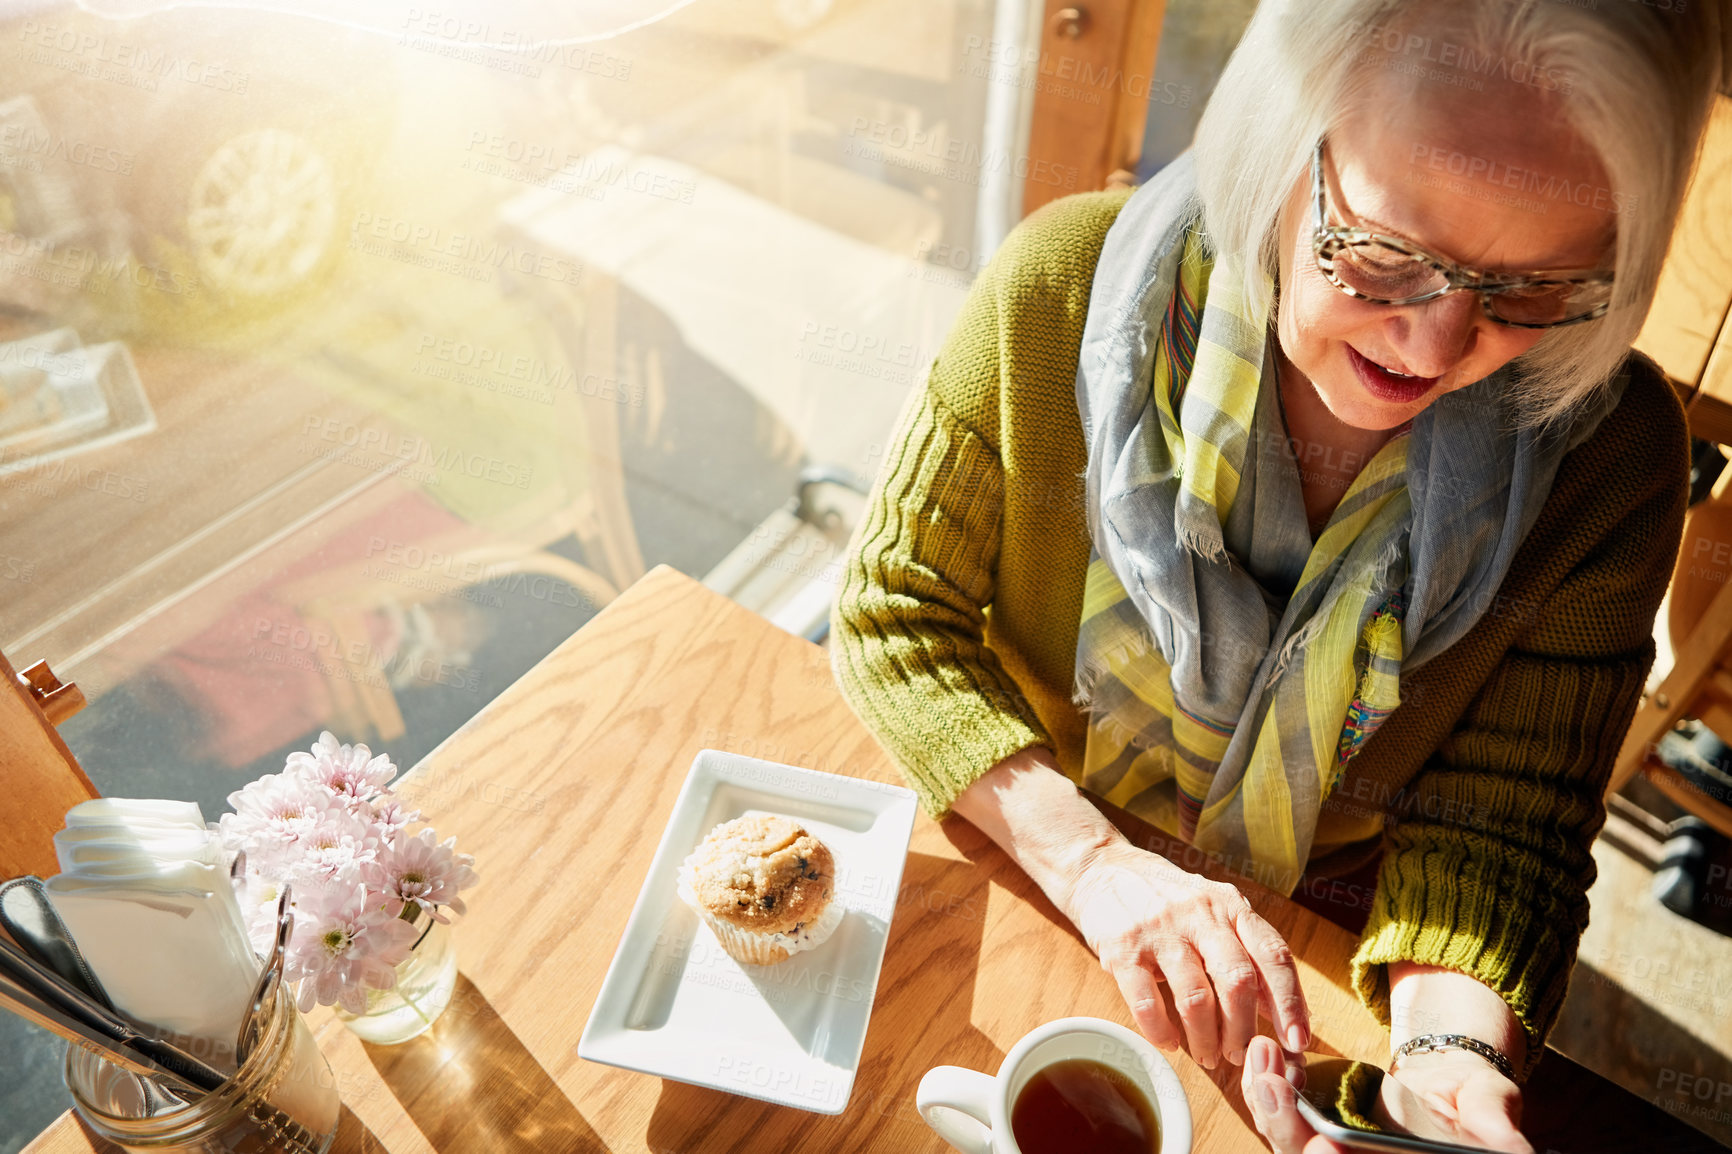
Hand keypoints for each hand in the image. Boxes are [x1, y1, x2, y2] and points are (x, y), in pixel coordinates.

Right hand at [1061, 841, 1309, 1068]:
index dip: (1291, 1003)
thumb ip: (1246, 952)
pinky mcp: (1123, 949)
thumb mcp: (1213, 911)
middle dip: (1243, 1030)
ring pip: (1195, 998)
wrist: (1101, 870)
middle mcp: (1200, 914)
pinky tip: (1168, 1042)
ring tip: (1208, 1056)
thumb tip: (1281, 1008)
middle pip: (1237, 981)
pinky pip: (1147, 1003)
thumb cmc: (1167, 899)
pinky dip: (1161, 1032)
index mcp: (1230, 906)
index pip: (1273, 955)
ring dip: (1205, 1038)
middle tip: (1240, 1055)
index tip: (1297, 1042)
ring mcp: (1160, 931)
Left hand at [1242, 1036, 1533, 1153]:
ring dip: (1270, 1102)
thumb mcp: (1491, 1106)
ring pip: (1288, 1143)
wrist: (1452, 1087)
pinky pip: (1281, 1118)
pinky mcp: (1315, 1134)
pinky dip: (1269, 1089)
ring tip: (1263, 1057)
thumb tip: (1513, 1150)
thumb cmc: (1477, 1105)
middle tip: (1273, 1086)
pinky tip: (1264, 1057)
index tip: (1322, 1148)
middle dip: (1288, 1130)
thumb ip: (1496, 1126)